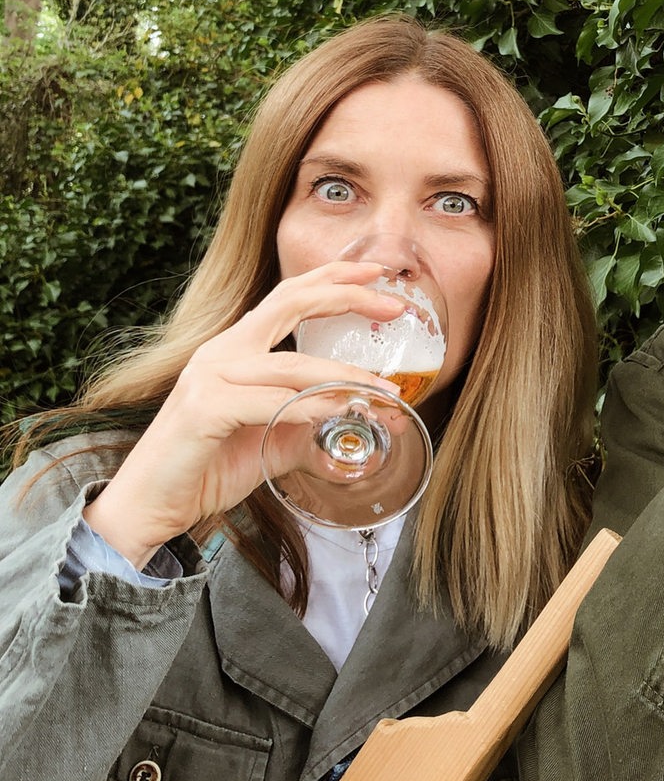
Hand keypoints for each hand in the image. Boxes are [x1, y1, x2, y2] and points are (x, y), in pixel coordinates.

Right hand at [83, 261, 406, 568]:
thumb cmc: (209, 466)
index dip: (333, 278)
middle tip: (394, 305)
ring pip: (292, 365)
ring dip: (345, 377)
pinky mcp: (203, 409)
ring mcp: (209, 377)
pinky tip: (338, 412)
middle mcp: (222, 351)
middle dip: (347, 296)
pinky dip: (309, 407)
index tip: (377, 273)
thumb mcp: (274, 437)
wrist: (151, 507)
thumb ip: (313, 420)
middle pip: (291, 303)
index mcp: (237, 347)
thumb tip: (366, 415)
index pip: (290, 296)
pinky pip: (270, 402)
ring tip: (383, 391)